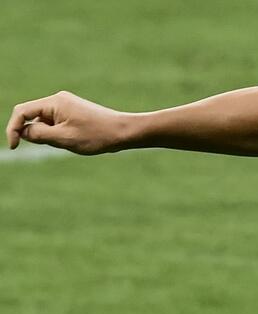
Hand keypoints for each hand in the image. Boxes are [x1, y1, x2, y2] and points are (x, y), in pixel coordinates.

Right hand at [6, 91, 128, 154]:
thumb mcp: (63, 138)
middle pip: (33, 117)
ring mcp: (66, 105)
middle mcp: (58, 100)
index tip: (14, 147)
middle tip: (59, 144)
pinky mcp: (73, 112)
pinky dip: (59, 135)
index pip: (22, 112)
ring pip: (45, 123)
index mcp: (54, 102)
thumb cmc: (96, 135)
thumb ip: (38, 134)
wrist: (123, 132)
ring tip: (73, 141)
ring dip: (50, 136)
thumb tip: (23, 131)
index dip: (13, 129)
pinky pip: (56, 124)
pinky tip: (77, 140)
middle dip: (37, 134)